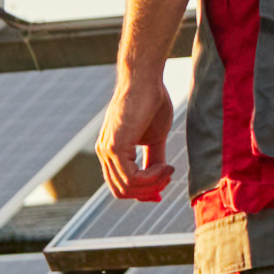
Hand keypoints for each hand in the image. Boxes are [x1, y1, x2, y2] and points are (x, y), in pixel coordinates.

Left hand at [102, 62, 180, 202]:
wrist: (146, 80)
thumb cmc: (151, 102)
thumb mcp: (154, 138)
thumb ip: (153, 159)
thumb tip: (159, 181)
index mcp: (110, 151)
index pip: (120, 186)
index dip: (142, 193)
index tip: (163, 188)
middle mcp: (104, 153)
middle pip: (122, 191)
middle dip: (149, 191)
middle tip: (169, 176)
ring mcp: (107, 150)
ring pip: (128, 187)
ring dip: (153, 184)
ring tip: (169, 170)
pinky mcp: (115, 146)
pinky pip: (132, 177)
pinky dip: (152, 177)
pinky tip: (164, 167)